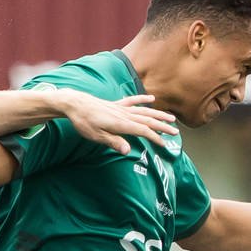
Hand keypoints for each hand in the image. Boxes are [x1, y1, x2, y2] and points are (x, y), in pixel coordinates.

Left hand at [54, 90, 174, 155]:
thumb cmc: (84, 122)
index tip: (164, 144)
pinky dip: (142, 99)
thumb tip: (128, 151)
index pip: (143, 131)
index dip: (155, 138)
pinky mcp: (116, 104)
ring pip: (144, 110)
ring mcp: (121, 108)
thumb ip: (114, 142)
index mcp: (121, 123)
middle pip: (148, 120)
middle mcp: (124, 114)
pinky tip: (151, 99)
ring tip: (171, 118)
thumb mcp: (96, 136)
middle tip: (175, 132)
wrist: (74, 104)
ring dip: (158, 114)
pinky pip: (132, 100)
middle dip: (163, 126)